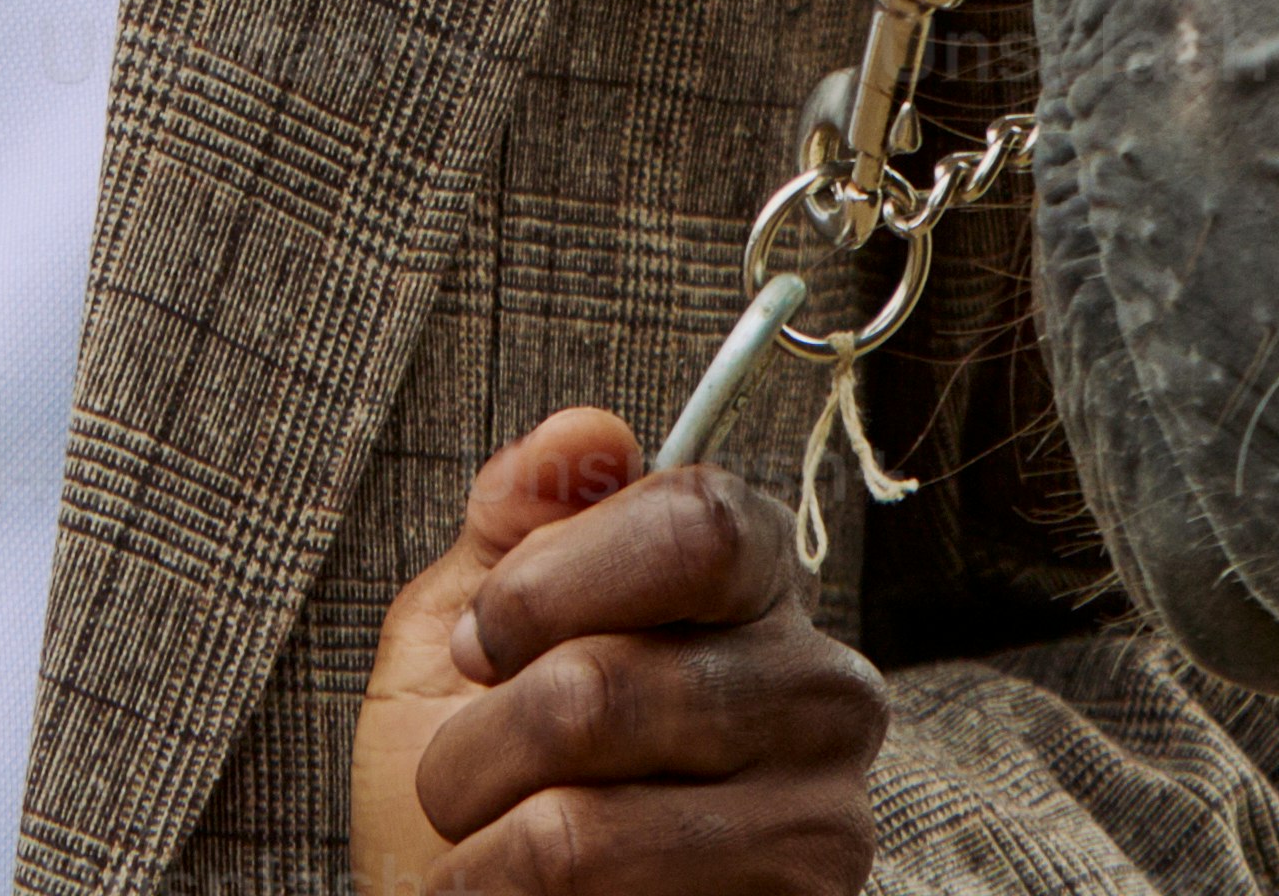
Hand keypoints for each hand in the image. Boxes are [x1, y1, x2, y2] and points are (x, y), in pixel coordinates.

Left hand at [352, 405, 885, 889]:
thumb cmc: (482, 777)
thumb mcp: (463, 625)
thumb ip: (519, 518)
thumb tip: (586, 431)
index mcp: (758, 580)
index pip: (696, 523)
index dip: (552, 581)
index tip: (479, 642)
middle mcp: (823, 691)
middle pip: (610, 686)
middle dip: (480, 741)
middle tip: (455, 773)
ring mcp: (818, 826)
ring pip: (581, 825)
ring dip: (481, 842)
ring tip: (480, 847)